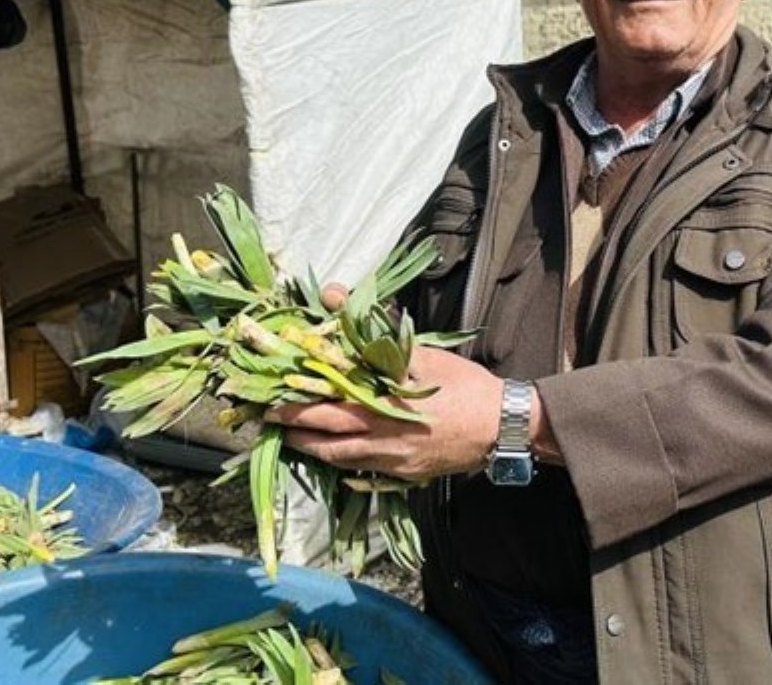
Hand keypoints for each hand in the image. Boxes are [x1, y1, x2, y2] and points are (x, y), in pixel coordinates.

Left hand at [267, 345, 504, 479]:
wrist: (503, 427)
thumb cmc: (465, 387)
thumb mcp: (423, 353)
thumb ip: (372, 329)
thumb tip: (332, 296)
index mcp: (383, 412)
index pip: (326, 411)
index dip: (295, 408)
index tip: (269, 400)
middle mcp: (382, 443)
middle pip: (327, 441)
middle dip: (294, 432)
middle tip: (268, 423)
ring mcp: (393, 464)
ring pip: (342, 461)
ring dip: (313, 451)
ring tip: (292, 439)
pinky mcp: (406, 475)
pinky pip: (365, 473)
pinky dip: (343, 463)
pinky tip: (335, 456)